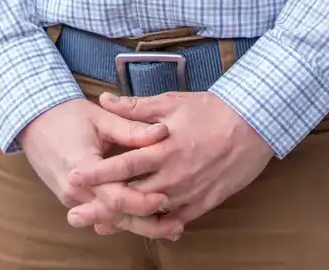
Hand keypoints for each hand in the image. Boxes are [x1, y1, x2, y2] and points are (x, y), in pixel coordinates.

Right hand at [18, 99, 176, 236]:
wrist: (33, 121)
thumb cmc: (66, 115)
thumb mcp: (99, 118)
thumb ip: (131, 128)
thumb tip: (162, 131)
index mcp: (80, 167)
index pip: (115, 196)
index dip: (141, 201)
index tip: (165, 198)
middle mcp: (75, 190)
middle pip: (115, 217)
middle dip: (147, 224)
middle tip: (177, 226)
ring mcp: (72, 198)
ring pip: (110, 220)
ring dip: (139, 225)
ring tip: (170, 228)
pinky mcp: (74, 200)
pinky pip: (102, 214)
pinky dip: (125, 218)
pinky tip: (147, 220)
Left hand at [63, 92, 272, 237]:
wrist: (254, 125)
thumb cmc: (212, 110)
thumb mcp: (172, 102)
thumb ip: (136, 107)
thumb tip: (105, 99)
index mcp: (162, 148)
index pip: (123, 164)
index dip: (97, 173)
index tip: (74, 178)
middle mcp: (173, 174)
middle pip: (132, 196)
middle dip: (104, 205)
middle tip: (77, 214)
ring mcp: (189, 191)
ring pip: (151, 213)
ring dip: (127, 220)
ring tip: (102, 226)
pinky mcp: (205, 202)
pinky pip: (177, 220)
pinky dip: (159, 225)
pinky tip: (143, 228)